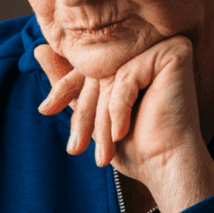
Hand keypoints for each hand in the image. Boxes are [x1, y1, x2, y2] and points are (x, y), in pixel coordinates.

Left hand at [34, 36, 213, 212]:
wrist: (166, 166)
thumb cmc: (134, 146)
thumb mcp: (91, 113)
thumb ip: (66, 82)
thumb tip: (38, 49)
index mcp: (131, 56)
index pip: (88, 65)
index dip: (66, 89)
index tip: (45, 109)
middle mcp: (148, 46)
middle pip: (98, 70)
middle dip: (86, 112)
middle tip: (75, 147)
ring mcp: (163, 46)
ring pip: (111, 74)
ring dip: (102, 117)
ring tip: (103, 151)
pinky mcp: (175, 52)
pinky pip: (128, 74)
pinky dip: (120, 108)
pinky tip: (122, 133)